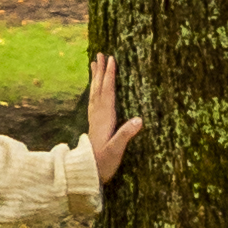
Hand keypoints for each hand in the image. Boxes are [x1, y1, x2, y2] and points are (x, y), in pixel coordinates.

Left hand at [84, 49, 141, 187]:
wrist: (88, 174)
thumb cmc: (104, 163)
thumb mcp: (116, 150)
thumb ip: (126, 134)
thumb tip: (140, 119)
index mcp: (105, 118)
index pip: (108, 92)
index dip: (110, 75)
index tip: (112, 59)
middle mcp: (98, 115)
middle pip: (98, 88)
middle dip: (100, 70)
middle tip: (100, 53)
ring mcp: (94, 119)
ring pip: (94, 93)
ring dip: (95, 77)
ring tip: (93, 63)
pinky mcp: (94, 124)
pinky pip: (93, 100)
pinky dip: (94, 89)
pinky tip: (94, 87)